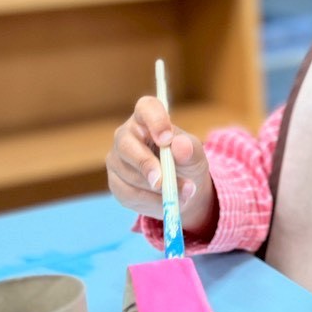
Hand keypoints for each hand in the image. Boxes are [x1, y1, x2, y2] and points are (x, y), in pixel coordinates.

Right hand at [106, 96, 217, 239]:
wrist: (182, 189)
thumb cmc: (187, 162)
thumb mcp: (195, 156)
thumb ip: (190, 150)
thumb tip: (179, 145)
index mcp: (147, 118)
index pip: (145, 108)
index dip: (154, 121)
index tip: (166, 139)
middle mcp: (126, 135)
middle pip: (126, 144)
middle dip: (146, 164)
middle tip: (163, 181)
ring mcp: (117, 159)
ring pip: (129, 174)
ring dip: (156, 189)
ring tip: (182, 194)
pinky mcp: (116, 182)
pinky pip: (128, 194)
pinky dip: (151, 202)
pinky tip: (167, 203)